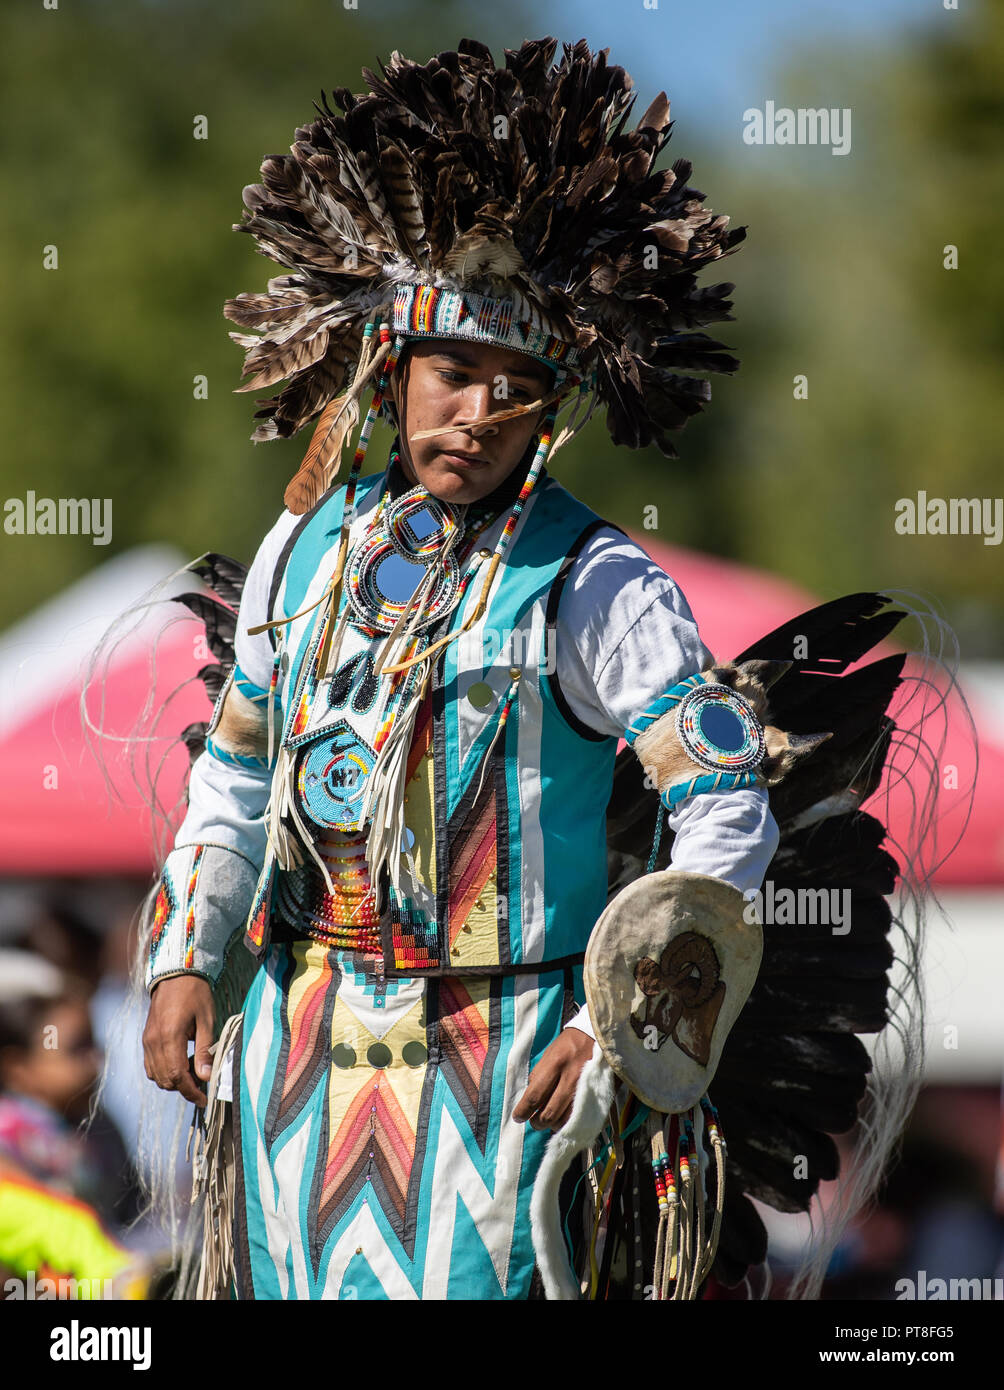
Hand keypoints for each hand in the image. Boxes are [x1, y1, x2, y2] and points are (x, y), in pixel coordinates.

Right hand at [142, 975, 214, 1108]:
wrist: (175, 974)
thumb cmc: (195, 994)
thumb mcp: (207, 1020)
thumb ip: (206, 1049)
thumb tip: (207, 1076)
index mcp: (170, 1036)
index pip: (177, 1076)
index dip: (191, 1092)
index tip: (204, 1099)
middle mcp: (153, 1042)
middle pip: (165, 1080)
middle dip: (184, 1088)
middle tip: (203, 1083)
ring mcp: (147, 1041)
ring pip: (155, 1076)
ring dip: (173, 1081)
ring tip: (193, 1072)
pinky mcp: (146, 1039)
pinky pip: (150, 1066)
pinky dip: (163, 1072)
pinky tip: (180, 1063)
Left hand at [513, 1027, 594, 1132]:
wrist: (600, 1035)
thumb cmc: (570, 1044)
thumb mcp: (550, 1053)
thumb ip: (539, 1076)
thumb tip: (529, 1100)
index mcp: (556, 1063)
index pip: (534, 1096)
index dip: (523, 1111)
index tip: (518, 1117)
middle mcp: (571, 1077)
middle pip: (549, 1113)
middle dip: (537, 1122)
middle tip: (534, 1121)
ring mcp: (587, 1089)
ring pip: (565, 1121)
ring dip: (553, 1126)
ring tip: (548, 1122)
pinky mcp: (599, 1096)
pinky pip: (581, 1120)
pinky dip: (570, 1124)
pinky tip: (564, 1120)